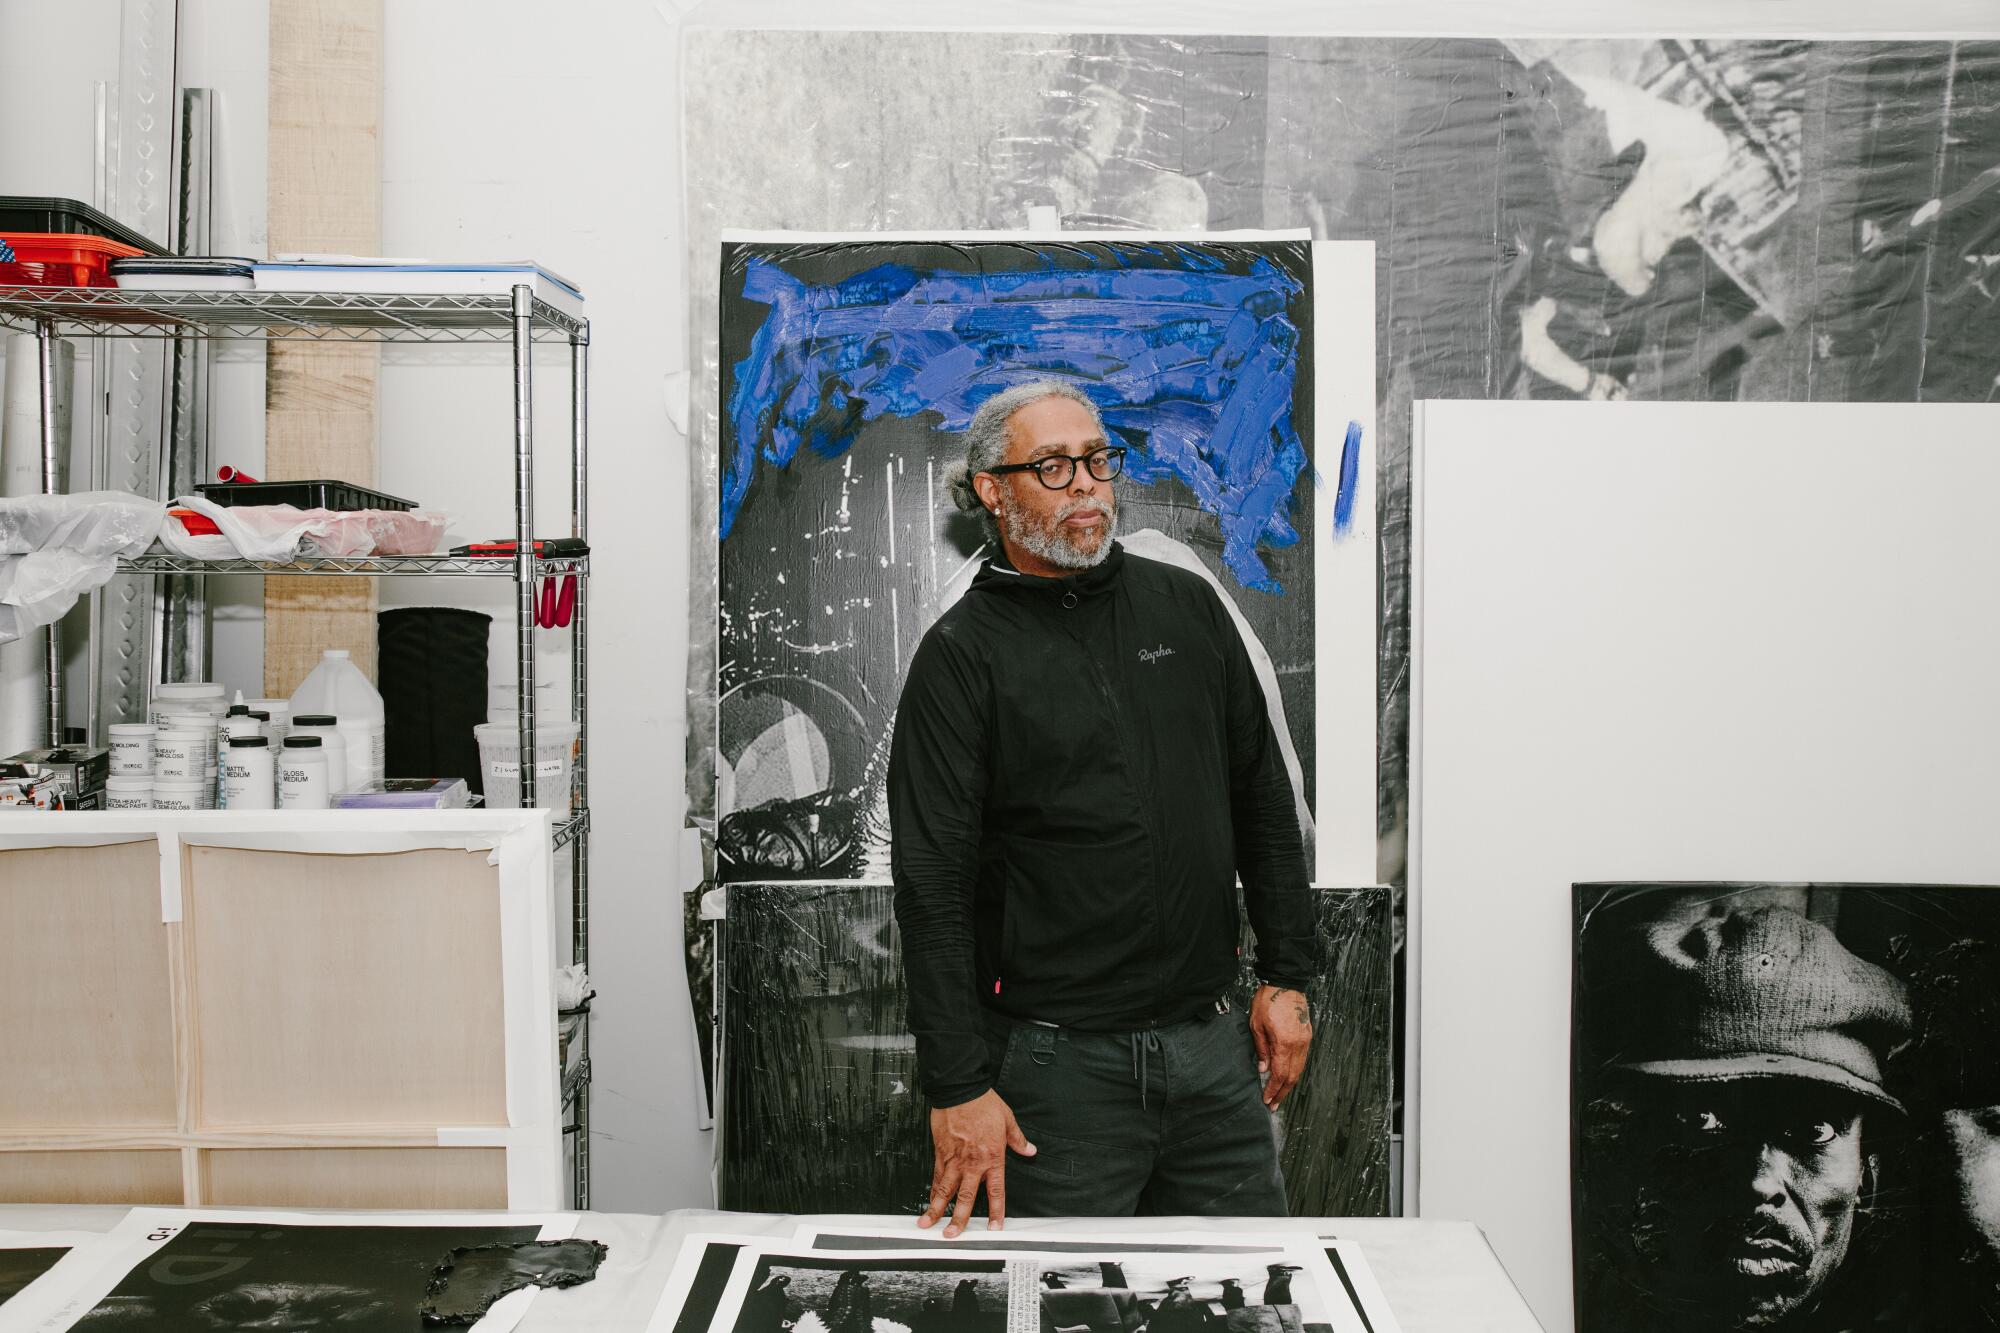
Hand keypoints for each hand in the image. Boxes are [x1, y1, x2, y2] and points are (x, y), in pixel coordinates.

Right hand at [919, 1089, 1034, 1236]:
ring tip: (928, 1224)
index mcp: (992, 1157)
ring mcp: (954, 1159)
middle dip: (959, 1219)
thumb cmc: (983, 1103)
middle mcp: (972, 1163)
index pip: (996, 1191)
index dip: (996, 1212)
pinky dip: (932, 1189)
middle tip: (952, 1236)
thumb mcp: (1007, 1119)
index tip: (995, 1228)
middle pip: (966, 1198)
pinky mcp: (940, 1152)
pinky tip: (929, 1199)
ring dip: (936, 1209)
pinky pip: (936, 1175)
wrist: (960, 1090)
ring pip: (945, 1190)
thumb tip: (1030, 1150)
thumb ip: (1017, 1139)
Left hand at [1250, 985, 1312, 1109]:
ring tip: (1279, 1095)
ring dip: (1289, 1084)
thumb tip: (1263, 1070)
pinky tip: (1287, 1076)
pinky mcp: (1308, 1035)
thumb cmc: (1268, 1001)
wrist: (1285, 982)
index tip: (1266, 1100)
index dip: (1273, 1090)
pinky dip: (1295, 1071)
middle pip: (1292, 1076)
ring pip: (1299, 1069)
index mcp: (1284, 1043)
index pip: (1279, 1074)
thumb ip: (1261, 1049)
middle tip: (1273, 1105)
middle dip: (1282, 1093)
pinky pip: (1303, 1059)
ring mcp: (1305, 1040)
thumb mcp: (1256, 1025)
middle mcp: (1298, 1044)